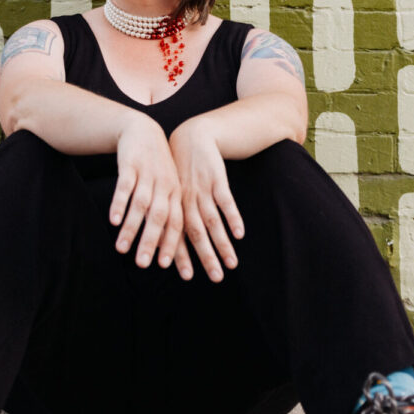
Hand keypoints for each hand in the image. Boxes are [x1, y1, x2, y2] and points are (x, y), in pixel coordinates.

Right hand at [110, 114, 184, 272]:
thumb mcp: (167, 188)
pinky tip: (112, 220)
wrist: (142, 131)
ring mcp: (148, 175)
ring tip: (121, 249)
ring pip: (141, 206)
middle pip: (159, 218)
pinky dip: (119, 204)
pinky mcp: (130, 165)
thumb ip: (166, 213)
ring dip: (131, 228)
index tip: (163, 266)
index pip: (176, 223)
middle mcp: (165, 186)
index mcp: (176, 194)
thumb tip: (168, 248)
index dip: (170, 245)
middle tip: (142, 265)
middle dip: (151, 242)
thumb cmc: (156, 168)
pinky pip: (125, 187)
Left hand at [168, 117, 244, 281]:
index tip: (187, 277)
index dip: (181, 256)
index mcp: (173, 204)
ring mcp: (201, 189)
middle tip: (216, 279)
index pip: (176, 235)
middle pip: (195, 233)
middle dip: (205, 258)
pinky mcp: (217, 178)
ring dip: (222, 244)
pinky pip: (225, 200)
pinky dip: (232, 217)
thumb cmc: (183, 168)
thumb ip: (178, 214)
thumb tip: (176, 240)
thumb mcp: (175, 190)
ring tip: (231, 264)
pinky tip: (240, 234)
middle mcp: (185, 200)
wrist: (192, 134)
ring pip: (211, 221)